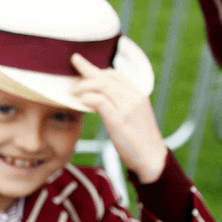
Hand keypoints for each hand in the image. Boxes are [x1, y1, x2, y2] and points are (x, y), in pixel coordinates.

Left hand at [69, 54, 167, 182]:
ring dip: (83, 85)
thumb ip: (119, 105)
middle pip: (107, 76)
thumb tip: (98, 101)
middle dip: (88, 68)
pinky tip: (78, 100)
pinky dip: (87, 98)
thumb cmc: (139, 140)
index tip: (84, 67)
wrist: (151, 158)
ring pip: (102, 85)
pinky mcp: (120, 119)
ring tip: (70, 90)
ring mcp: (127, 107)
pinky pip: (100, 101)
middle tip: (73, 62)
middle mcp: (134, 97)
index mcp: (138, 95)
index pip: (116, 74)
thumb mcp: (132, 117)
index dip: (98, 70)